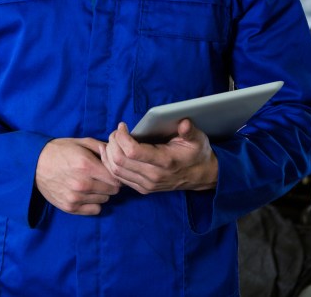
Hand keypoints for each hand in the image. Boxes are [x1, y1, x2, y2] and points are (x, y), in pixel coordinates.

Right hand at [35, 138, 120, 215]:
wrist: (34, 164)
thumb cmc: (59, 151)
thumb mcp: (80, 142)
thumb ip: (101, 147)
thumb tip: (117, 153)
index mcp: (87, 165)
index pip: (116, 179)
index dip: (116, 175)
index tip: (111, 172)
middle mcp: (82, 184)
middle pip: (112, 191)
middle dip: (110, 184)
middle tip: (102, 178)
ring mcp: (75, 197)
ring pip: (104, 200)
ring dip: (101, 193)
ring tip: (91, 184)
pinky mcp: (69, 207)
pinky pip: (95, 210)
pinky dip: (94, 203)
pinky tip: (86, 194)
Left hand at [101, 120, 217, 193]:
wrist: (202, 176)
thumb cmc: (197, 154)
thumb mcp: (197, 139)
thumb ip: (189, 131)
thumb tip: (184, 122)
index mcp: (165, 162)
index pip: (132, 152)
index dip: (122, 137)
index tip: (123, 126)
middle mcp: (153, 176)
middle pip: (119, 161)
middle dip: (113, 142)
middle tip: (116, 131)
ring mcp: (147, 184)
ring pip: (115, 170)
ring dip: (109, 153)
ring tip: (113, 139)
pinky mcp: (142, 188)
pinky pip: (118, 177)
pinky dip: (110, 164)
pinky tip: (112, 151)